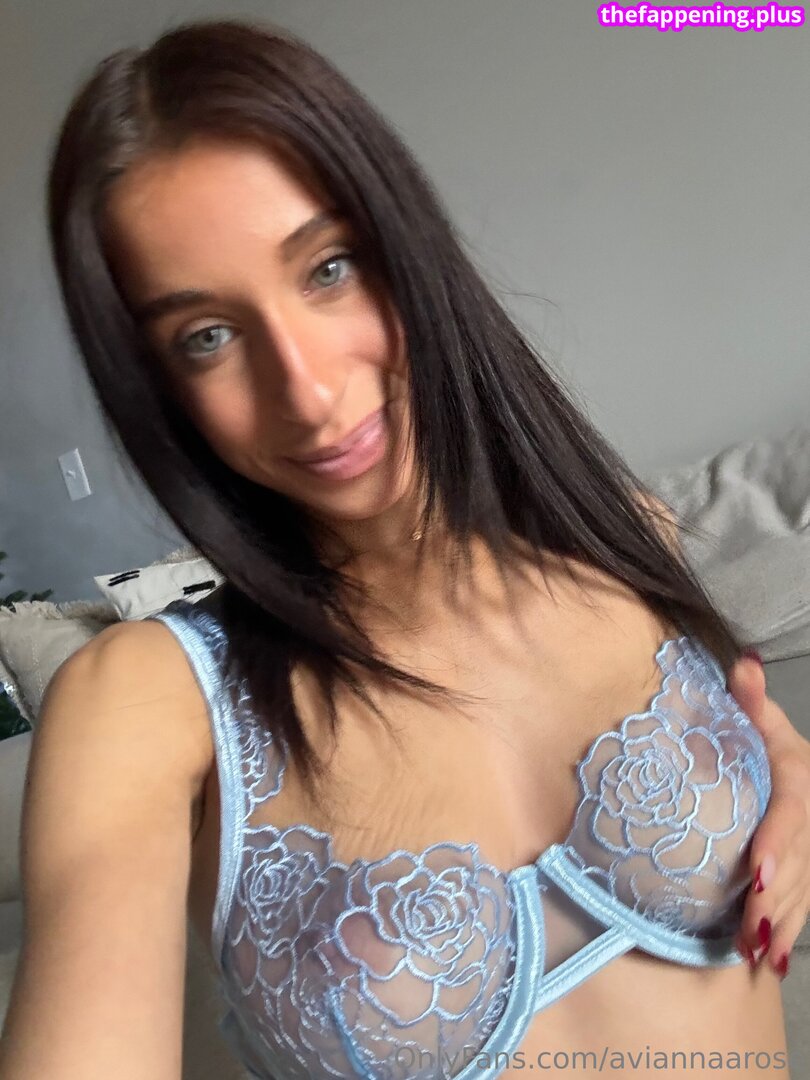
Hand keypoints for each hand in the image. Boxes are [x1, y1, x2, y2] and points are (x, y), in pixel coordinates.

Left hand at [726, 652, 809, 978]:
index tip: (754, 871)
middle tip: (747, 924)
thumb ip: (753, 700)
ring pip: (802, 890)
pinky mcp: (809, 870)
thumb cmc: (767, 745)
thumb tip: (742, 663)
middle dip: (774, 895)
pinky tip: (768, 958)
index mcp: (800, 777)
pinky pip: (803, 903)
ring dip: (780, 923)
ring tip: (753, 950)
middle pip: (797, 861)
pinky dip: (787, 930)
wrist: (798, 776)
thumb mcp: (763, 722)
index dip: (777, 843)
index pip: (792, 812)